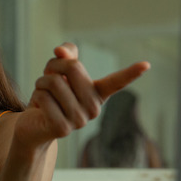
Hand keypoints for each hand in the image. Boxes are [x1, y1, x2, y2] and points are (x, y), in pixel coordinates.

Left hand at [16, 43, 149, 146]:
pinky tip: (38, 108)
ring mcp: (80, 121)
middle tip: (47, 76)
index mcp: (97, 93)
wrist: (34, 126)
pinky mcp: (63, 128)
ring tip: (43, 94)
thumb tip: (60, 51)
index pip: (116, 82)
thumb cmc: (50, 95)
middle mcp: (94, 108)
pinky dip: (36, 96)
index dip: (131, 73)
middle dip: (53, 65)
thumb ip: (65, 54)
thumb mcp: (57, 69)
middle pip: (73, 68)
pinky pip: (44, 97)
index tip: (146, 64)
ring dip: (41, 82)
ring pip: (54, 82)